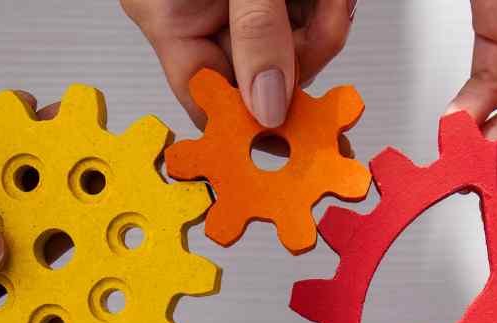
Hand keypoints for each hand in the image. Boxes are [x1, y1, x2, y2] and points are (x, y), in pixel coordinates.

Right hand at [120, 0, 354, 128]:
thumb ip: (257, 33)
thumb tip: (268, 105)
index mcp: (167, 14)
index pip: (209, 101)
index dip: (254, 123)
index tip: (302, 136)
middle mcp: (196, 11)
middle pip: (262, 73)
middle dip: (306, 47)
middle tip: (329, 13)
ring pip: (293, 42)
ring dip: (323, 17)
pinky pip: (303, 12)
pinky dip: (325, 1)